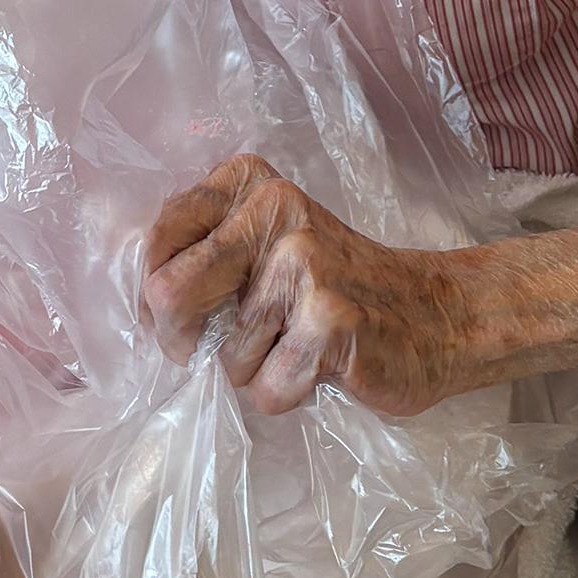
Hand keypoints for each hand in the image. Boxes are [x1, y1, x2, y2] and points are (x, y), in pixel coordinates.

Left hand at [140, 153, 577, 417]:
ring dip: (255, 370)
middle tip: (220, 351)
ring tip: (300, 346)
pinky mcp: (329, 320)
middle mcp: (276, 210)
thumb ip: (208, 254)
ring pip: (224, 355)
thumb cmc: (339, 288)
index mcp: (252, 183)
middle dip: (183, 340)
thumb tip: (138, 304)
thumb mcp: (269, 246)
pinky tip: (325, 368)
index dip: (154, 291)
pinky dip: (288, 394)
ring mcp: (304, 264)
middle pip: (169, 294)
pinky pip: (266, 388)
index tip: (182, 316)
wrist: (439, 316)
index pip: (160, 236)